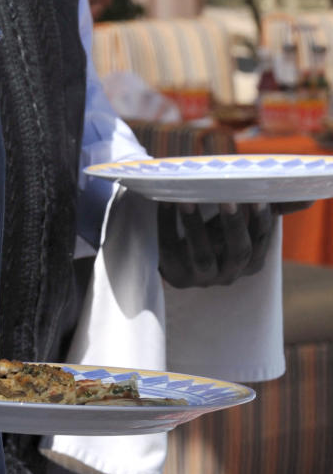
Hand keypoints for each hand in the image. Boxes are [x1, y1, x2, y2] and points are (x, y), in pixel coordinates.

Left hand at [157, 201, 274, 287]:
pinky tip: (165, 202)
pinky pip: (169, 250)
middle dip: (234, 224)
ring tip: (186, 199)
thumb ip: (262, 210)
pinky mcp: (175, 274)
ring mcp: (202, 278)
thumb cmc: (215, 235)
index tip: (257, 196)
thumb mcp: (238, 225)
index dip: (260, 220)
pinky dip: (166, 224)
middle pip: (238, 251)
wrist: (179, 261)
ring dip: (195, 226)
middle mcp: (230, 274)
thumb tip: (307, 197)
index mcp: (251, 261)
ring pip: (202, 256)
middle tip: (227, 197)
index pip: (260, 240)